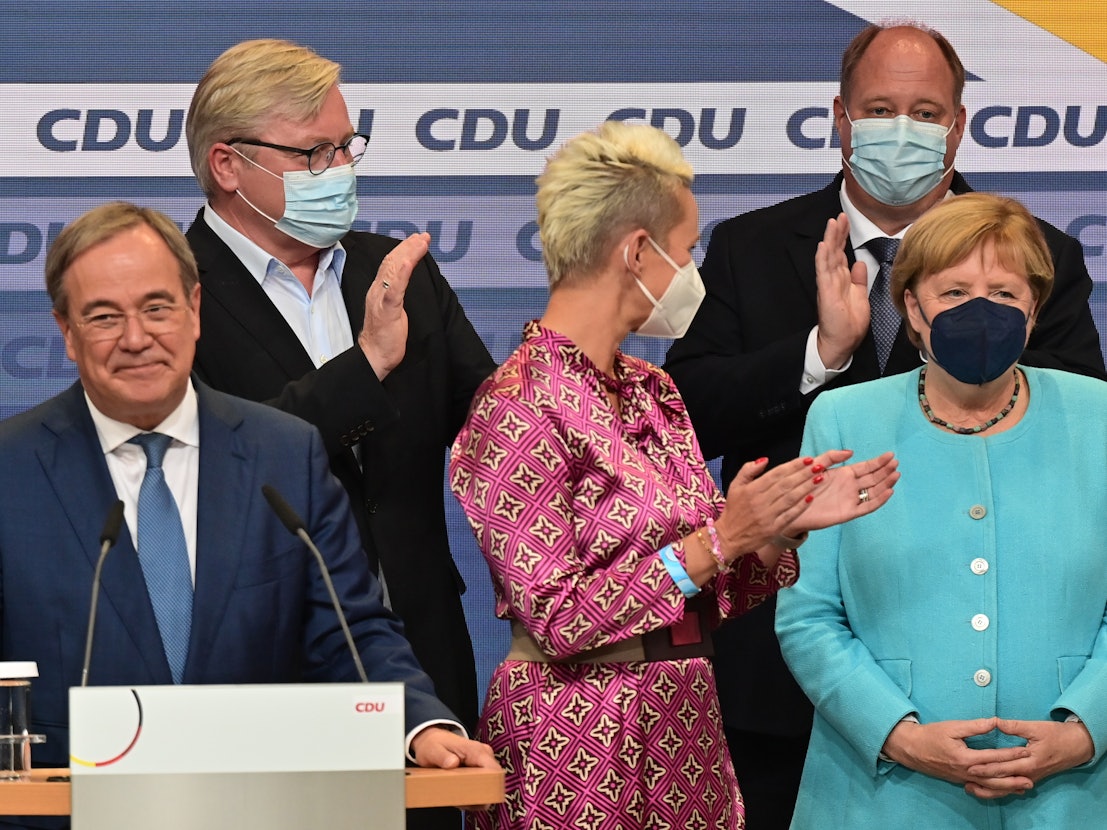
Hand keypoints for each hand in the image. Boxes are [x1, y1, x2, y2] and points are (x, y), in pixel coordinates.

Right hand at [358, 232, 429, 379]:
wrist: (374, 355)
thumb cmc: (384, 335)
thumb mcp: (392, 308)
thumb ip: (395, 292)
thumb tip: (403, 280)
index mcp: (379, 290)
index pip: (390, 263)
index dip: (403, 249)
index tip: (417, 238)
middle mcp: (377, 290)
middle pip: (392, 261)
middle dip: (408, 246)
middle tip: (423, 236)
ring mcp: (381, 299)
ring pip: (393, 270)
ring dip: (408, 254)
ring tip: (420, 242)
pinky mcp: (387, 310)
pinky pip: (394, 290)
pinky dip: (401, 274)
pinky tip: (407, 262)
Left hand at [410, 726, 501, 810]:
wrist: (433, 740)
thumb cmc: (434, 744)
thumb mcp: (433, 750)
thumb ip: (442, 756)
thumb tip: (453, 763)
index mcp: (476, 751)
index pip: (494, 770)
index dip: (489, 787)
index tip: (475, 799)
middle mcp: (484, 756)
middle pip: (494, 782)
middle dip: (480, 796)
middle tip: (461, 800)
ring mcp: (483, 763)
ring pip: (489, 787)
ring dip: (476, 797)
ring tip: (457, 798)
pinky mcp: (481, 770)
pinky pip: (483, 786)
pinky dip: (473, 795)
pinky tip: (459, 796)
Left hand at [789, 449, 897, 533]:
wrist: (792, 507)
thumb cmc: (802, 486)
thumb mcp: (816, 465)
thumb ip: (831, 457)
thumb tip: (851, 452)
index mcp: (844, 474)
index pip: (866, 467)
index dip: (878, 462)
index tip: (890, 455)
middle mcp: (850, 487)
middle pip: (873, 478)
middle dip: (885, 470)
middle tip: (896, 463)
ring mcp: (851, 499)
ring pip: (874, 491)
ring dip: (885, 483)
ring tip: (895, 474)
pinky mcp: (849, 512)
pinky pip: (868, 506)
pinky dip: (879, 500)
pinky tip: (888, 491)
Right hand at [815, 213, 869, 369]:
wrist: (842, 341)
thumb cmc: (849, 322)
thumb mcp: (860, 296)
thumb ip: (859, 279)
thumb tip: (860, 262)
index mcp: (842, 278)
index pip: (842, 253)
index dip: (844, 237)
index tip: (846, 221)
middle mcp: (834, 278)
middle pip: (835, 250)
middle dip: (838, 232)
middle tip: (841, 215)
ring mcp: (828, 284)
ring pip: (828, 257)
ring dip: (830, 239)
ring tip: (832, 222)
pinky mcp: (825, 292)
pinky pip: (823, 272)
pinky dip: (823, 259)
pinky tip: (824, 246)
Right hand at [881, 717, 1029, 790]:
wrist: (911, 749)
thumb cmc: (930, 735)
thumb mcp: (952, 726)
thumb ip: (975, 726)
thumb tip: (995, 722)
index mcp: (965, 757)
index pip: (993, 757)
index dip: (1010, 754)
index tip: (1025, 750)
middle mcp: (966, 771)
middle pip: (995, 776)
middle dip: (1014, 776)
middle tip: (1033, 776)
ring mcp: (963, 778)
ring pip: (990, 786)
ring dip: (1008, 787)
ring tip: (1024, 787)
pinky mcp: (960, 780)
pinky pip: (982, 788)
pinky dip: (995, 790)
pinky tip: (1005, 790)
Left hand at [962, 718, 1094, 798]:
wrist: (1077, 746)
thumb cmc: (1056, 735)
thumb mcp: (1036, 727)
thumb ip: (1014, 726)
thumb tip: (995, 722)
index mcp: (1030, 761)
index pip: (1004, 766)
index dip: (986, 767)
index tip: (969, 765)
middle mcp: (1030, 773)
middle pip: (1003, 778)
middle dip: (984, 778)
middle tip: (965, 777)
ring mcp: (1031, 777)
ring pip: (1008, 787)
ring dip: (990, 788)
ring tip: (971, 787)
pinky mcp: (1032, 777)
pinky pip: (1014, 786)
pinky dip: (1001, 789)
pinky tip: (989, 788)